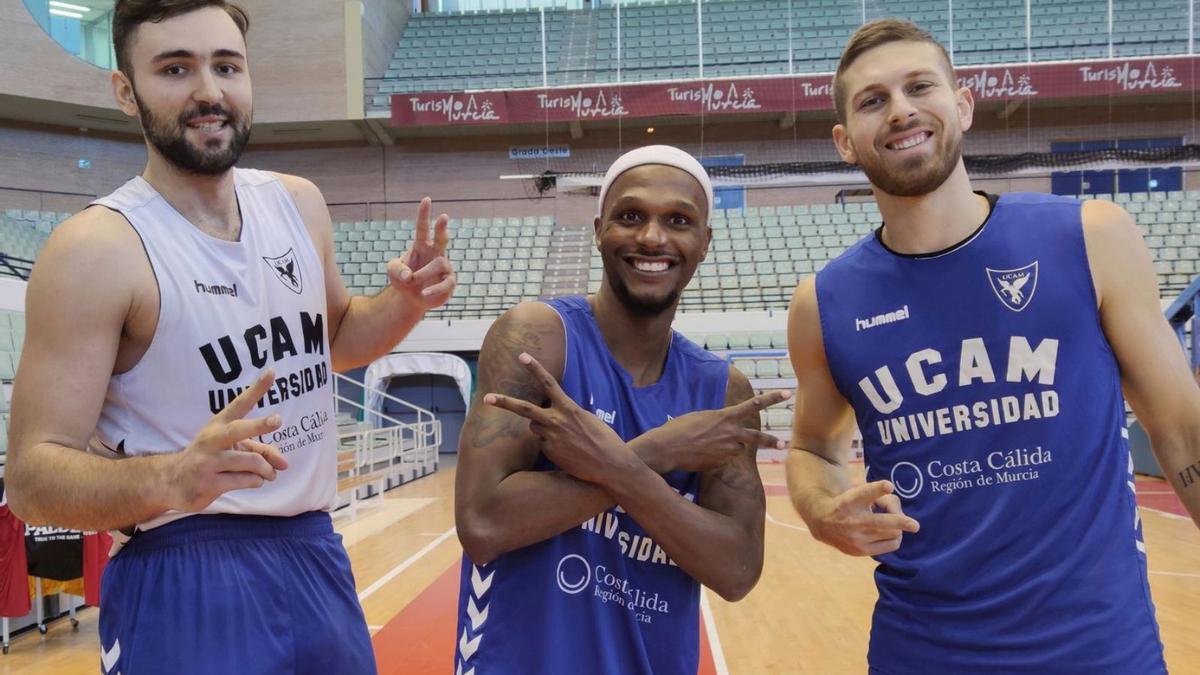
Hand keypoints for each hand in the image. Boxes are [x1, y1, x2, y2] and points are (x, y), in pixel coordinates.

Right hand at [163, 370, 289, 512]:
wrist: (172, 481)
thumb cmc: (210, 458)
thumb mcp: (232, 448)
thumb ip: (260, 451)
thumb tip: (284, 464)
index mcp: (219, 424)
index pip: (240, 403)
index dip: (256, 389)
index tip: (272, 372)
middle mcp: (212, 439)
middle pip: (239, 430)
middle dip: (260, 425)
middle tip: (277, 420)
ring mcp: (209, 462)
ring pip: (250, 461)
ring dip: (267, 469)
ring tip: (270, 473)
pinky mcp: (210, 483)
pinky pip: (245, 480)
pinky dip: (256, 481)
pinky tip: (253, 480)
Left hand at [388, 197, 454, 308]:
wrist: (412, 298)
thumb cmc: (403, 279)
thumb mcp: (392, 272)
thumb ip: (396, 270)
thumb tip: (409, 276)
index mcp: (421, 245)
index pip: (423, 227)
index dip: (424, 214)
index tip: (426, 200)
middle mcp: (435, 253)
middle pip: (441, 238)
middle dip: (442, 228)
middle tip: (443, 216)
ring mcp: (444, 267)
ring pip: (439, 264)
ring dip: (423, 272)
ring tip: (411, 281)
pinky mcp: (449, 282)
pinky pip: (445, 284)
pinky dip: (433, 289)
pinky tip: (424, 294)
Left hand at [484, 352, 630, 484]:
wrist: (609, 465)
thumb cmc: (604, 439)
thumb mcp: (587, 419)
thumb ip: (567, 413)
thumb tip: (554, 413)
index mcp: (568, 408)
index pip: (548, 383)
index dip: (534, 368)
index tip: (522, 356)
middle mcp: (556, 421)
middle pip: (524, 409)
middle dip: (503, 402)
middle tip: (486, 398)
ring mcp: (550, 438)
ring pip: (535, 427)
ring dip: (542, 428)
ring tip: (565, 438)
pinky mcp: (549, 452)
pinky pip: (543, 443)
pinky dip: (550, 444)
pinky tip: (567, 451)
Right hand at [643, 390, 791, 472]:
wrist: (668, 448)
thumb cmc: (680, 428)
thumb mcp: (701, 417)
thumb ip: (718, 421)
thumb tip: (724, 429)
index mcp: (726, 416)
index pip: (755, 405)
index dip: (772, 398)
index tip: (786, 393)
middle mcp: (731, 433)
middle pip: (757, 438)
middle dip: (771, 441)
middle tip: (783, 443)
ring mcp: (727, 450)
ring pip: (737, 449)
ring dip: (729, 447)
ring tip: (709, 444)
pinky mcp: (721, 463)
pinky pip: (724, 459)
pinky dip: (717, 457)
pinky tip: (701, 454)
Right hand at [809, 481, 919, 555]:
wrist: (822, 522)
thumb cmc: (848, 503)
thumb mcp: (857, 492)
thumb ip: (878, 496)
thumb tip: (899, 512)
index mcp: (851, 500)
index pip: (866, 493)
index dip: (878, 489)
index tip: (889, 486)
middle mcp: (853, 520)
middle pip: (883, 522)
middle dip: (901, 522)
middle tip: (915, 526)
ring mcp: (856, 538)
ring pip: (892, 534)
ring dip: (898, 528)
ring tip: (893, 524)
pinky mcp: (860, 550)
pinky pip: (889, 546)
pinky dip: (894, 538)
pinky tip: (889, 534)